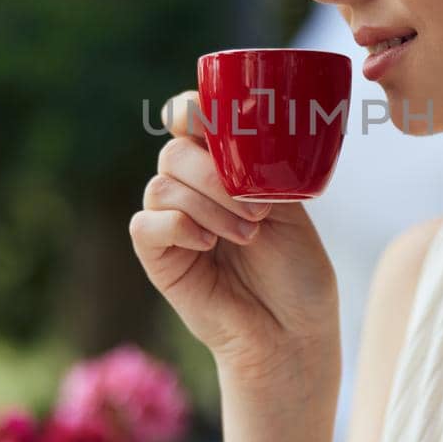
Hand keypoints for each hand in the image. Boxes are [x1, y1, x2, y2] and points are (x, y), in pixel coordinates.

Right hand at [129, 89, 340, 391]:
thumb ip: (260, 166)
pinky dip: (177, 225)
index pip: (188, 121)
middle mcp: (192, 190)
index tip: (212, 120)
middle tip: (256, 207)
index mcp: (223, 168)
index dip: (190, 110)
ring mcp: (173, 223)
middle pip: (174, 153)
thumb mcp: (289, 206)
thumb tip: (243, 128)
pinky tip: (208, 243)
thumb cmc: (296, 270)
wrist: (293, 331)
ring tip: (247, 234)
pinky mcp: (159, 259)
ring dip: (208, 205)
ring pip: (162, 186)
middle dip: (214, 173)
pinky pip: (145, 225)